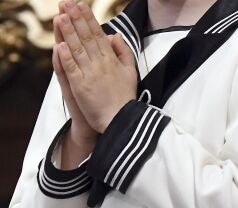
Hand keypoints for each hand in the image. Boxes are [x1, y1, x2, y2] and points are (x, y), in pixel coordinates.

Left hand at [55, 0, 136, 132]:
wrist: (121, 119)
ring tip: (60, 16)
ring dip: (68, 33)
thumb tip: (115, 35)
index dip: (89, 19)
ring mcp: (90, 74)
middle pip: (86, 38)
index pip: (98, 35)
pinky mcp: (81, 86)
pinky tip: (59, 45)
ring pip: (77, 49)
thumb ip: (124, 52)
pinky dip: (66, 57)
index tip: (81, 5)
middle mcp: (101, 64)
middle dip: (76, 19)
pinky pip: (72, 69)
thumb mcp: (131, 72)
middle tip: (67, 3)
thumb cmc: (125, 97)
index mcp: (112, 60)